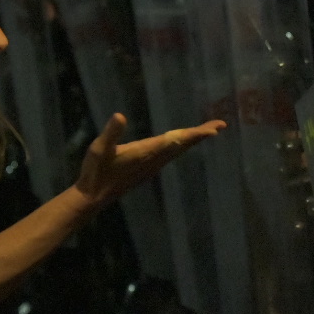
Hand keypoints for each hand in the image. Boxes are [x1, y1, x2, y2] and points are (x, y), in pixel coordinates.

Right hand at [75, 113, 224, 208]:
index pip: (176, 141)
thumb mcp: (99, 149)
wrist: (93, 198)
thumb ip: (111, 133)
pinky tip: (182, 143)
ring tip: (207, 131)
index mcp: (146, 152)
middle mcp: (154, 160)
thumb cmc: (95, 172)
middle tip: (220, 125)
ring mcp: (152, 167)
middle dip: (201, 134)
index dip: (195, 134)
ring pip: (178, 151)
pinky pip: (170, 155)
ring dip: (193, 140)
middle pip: (183, 145)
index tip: (215, 130)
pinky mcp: (147, 170)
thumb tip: (120, 116)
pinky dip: (181, 146)